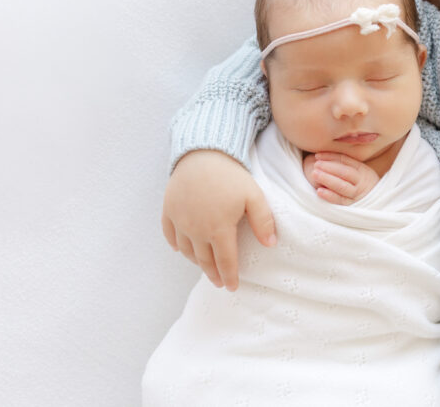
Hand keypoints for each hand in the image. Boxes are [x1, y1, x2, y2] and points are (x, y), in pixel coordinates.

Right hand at [162, 150, 275, 290]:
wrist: (202, 153)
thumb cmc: (231, 175)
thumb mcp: (254, 196)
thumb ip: (263, 221)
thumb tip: (271, 245)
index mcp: (219, 229)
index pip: (225, 261)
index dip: (229, 276)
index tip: (232, 287)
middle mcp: (196, 230)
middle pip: (204, 260)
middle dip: (213, 274)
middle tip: (219, 282)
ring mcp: (180, 221)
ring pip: (186, 250)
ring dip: (196, 261)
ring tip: (204, 266)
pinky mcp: (168, 210)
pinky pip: (169, 235)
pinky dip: (176, 245)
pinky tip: (181, 249)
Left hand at [302, 152, 379, 204]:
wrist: (376, 202)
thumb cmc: (360, 185)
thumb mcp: (359, 172)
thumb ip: (346, 164)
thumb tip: (325, 156)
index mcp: (363, 170)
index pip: (345, 160)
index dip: (330, 157)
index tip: (317, 155)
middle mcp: (362, 181)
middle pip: (345, 172)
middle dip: (329, 167)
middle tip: (316, 164)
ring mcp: (357, 194)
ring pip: (342, 186)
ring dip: (327, 179)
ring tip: (314, 174)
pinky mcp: (352, 206)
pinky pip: (340, 200)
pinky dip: (330, 196)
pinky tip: (319, 191)